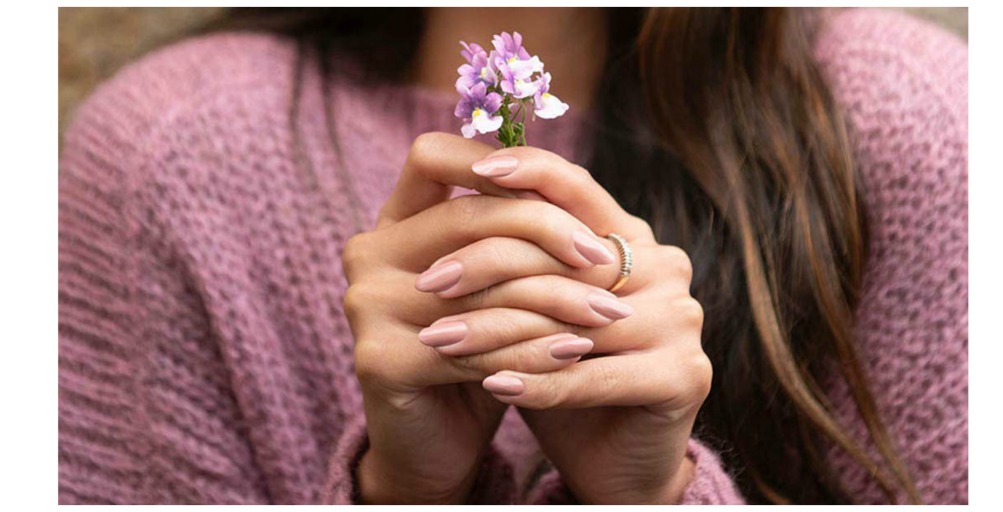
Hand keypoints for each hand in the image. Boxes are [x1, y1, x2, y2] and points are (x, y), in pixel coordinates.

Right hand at [341, 134, 624, 502]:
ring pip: (478, 286)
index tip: (569, 193)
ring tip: (607, 313)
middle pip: (466, 216)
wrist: (434, 445)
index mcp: (391, 222)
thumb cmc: (477, 353)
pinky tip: (574, 355)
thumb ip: (516, 236)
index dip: (496, 160)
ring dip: (553, 299)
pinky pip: (472, 347)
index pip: (432, 155)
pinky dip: (529, 351)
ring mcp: (364, 305)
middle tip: (607, 262)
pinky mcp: (377, 359)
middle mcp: (367, 253)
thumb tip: (582, 186)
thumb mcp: (498, 287)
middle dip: (548, 234)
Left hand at [417, 142, 711, 503]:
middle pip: (567, 254)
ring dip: (500, 332)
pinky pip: (595, 374)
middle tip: (427, 283)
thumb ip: (518, 259)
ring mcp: (681, 320)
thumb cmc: (562, 372)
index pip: (580, 188)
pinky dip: (540, 383)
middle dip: (490, 266)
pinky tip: (492, 387)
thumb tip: (448, 208)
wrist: (612, 459)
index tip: (472, 172)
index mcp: (633, 239)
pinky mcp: (684, 374)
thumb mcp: (536, 307)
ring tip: (439, 340)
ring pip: (573, 318)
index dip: (530, 169)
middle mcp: (665, 268)